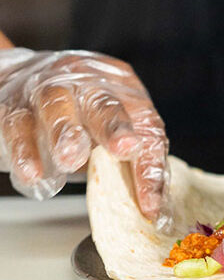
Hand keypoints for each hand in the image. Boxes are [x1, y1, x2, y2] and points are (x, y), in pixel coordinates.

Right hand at [0, 49, 168, 221]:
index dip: (150, 167)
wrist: (25, 75)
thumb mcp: (113, 129)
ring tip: (71, 160)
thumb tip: (150, 204)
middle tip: (125, 149)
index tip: (151, 203)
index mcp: (125, 91)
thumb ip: (131, 160)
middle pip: (106, 105)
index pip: (147, 127)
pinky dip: (26, 150)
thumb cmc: (80, 110)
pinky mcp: (16, 105)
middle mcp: (90, 84)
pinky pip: (19, 125)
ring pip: (58, 106)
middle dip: (116, 128)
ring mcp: (50, 90)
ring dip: (66, 133)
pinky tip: (32, 173)